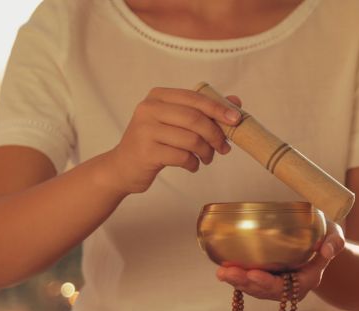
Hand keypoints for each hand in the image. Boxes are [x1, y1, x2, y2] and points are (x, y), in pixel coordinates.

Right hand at [102, 87, 242, 194]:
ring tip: (206, 158)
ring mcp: (145, 130)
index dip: (219, 108)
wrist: (122, 167)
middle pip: (195, 119)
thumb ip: (202, 110)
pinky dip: (193, 163)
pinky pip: (182, 157)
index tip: (236, 120)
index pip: (195, 98)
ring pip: (191, 139)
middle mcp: (149, 109)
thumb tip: (235, 101)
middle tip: (223, 148)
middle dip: (215, 134)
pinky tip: (192, 165)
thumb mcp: (174, 122)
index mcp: (157, 96)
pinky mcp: (146, 152)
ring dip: (206, 152)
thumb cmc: (153, 142)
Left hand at [216, 221, 345, 300]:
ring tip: (221, 272)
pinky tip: (223, 269)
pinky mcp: (267, 279)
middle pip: (265, 291)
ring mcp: (277, 286)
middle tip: (227, 273)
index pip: (287, 287)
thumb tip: (327, 248)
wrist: (320, 243)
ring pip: (255, 289)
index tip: (253, 274)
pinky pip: (251, 283)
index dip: (268, 283)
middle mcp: (291, 288)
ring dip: (237, 282)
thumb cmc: (326, 237)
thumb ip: (334, 242)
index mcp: (308, 280)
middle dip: (245, 283)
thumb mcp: (334, 235)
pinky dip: (237, 278)